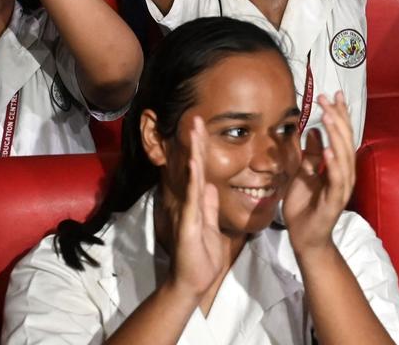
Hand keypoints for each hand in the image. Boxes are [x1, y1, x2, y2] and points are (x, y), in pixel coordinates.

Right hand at [168, 116, 226, 297]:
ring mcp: (188, 210)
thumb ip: (209, 206)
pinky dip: (193, 178)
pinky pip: (192, 197)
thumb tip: (211, 187)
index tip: (202, 127)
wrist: (192, 282)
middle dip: (195, 141)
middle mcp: (190, 201)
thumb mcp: (211, 225)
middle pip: (194, 166)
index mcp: (198, 201)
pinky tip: (194, 162)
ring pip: (192, 176)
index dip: (201, 148)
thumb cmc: (201, 257)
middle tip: (196, 116)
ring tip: (194, 129)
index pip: (201, 169)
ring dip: (194, 151)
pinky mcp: (189, 222)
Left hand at [283, 93, 355, 255]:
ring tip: (328, 117)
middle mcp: (345, 174)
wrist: (304, 237)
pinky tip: (328, 150)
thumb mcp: (303, 173)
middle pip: (345, 141)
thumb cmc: (304, 205)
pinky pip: (337, 180)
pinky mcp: (334, 201)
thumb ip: (310, 154)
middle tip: (327, 99)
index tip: (334, 95)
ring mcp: (342, 188)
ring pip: (344, 156)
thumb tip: (314, 130)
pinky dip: (333, 164)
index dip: (340, 115)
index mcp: (338, 166)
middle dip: (338, 118)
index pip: (342, 135)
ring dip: (336, 135)